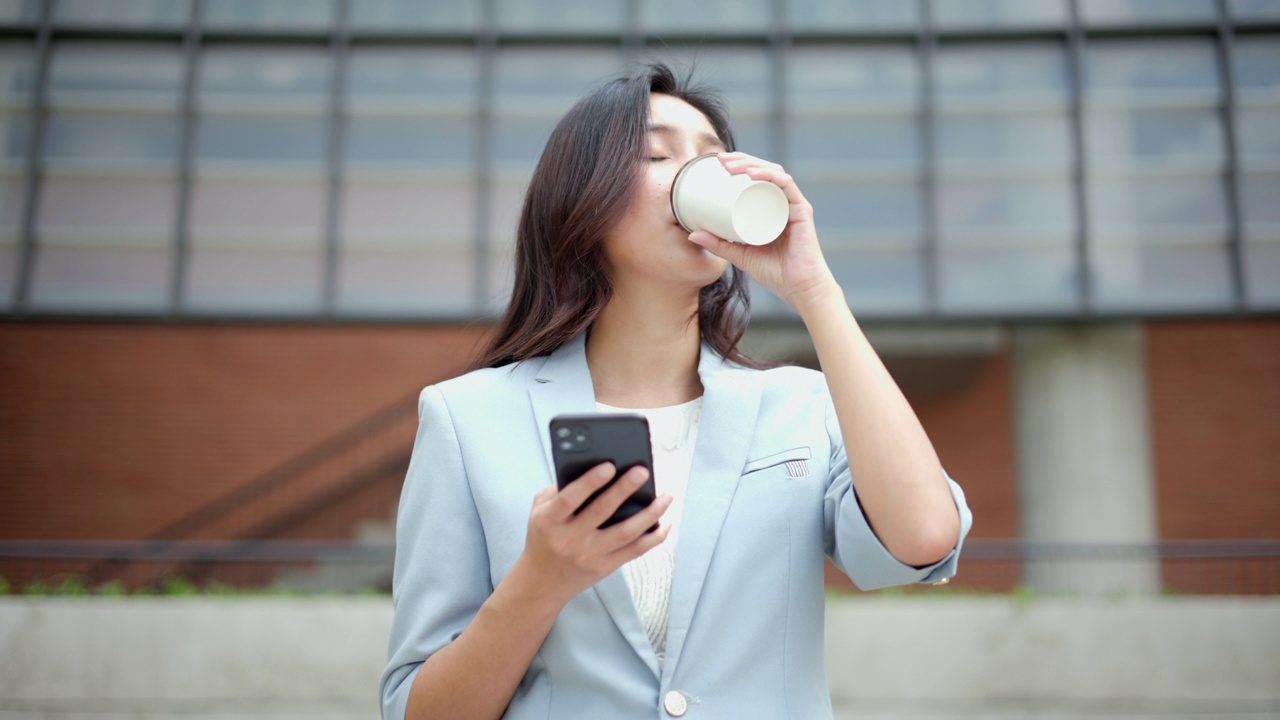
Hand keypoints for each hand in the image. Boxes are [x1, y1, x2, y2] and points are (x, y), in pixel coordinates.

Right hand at [516, 463, 671, 605]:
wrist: (542, 583)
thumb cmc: (544, 537)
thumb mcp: (539, 511)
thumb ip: (559, 489)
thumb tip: (592, 468)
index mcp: (550, 521)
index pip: (570, 498)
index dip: (590, 482)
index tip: (609, 466)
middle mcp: (570, 539)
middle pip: (601, 511)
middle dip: (624, 489)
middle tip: (642, 471)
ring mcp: (589, 555)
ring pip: (625, 532)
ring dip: (650, 514)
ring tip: (666, 496)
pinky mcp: (605, 567)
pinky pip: (635, 551)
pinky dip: (653, 537)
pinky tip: (665, 523)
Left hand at [686, 152, 839, 310]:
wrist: (800, 290)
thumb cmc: (776, 274)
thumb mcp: (740, 256)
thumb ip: (719, 245)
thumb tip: (692, 234)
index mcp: (773, 208)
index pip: (757, 177)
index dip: (739, 165)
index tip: (718, 163)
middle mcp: (784, 202)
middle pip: (764, 170)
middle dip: (742, 160)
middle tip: (720, 160)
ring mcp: (794, 205)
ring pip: (774, 173)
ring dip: (751, 164)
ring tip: (731, 165)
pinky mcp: (801, 211)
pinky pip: (786, 186)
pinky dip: (769, 176)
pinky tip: (753, 174)